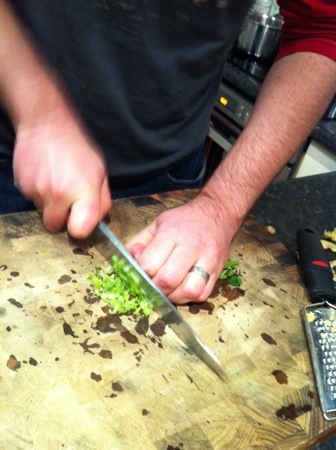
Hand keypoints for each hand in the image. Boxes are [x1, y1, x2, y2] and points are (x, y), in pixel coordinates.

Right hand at [13, 110, 111, 238]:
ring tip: (57, 181)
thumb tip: (99, 221)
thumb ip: (102, 200)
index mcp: (82, 191)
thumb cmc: (77, 147)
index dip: (80, 229)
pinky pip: (32, 200)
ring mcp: (37, 190)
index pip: (79, 230)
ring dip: (50, 203)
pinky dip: (39, 193)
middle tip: (68, 201)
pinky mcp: (22, 186)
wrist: (46, 124)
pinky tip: (45, 176)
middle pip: (55, 226)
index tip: (81, 221)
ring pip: (43, 212)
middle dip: (62, 218)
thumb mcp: (100, 172)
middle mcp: (58, 194)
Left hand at [126, 195, 232, 303]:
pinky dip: (189, 297)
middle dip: (155, 288)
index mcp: (172, 233)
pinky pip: (202, 294)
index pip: (150, 263)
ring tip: (168, 289)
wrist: (216, 215)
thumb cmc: (183, 221)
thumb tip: (129, 261)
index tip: (140, 274)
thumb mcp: (157, 224)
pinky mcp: (217, 271)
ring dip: (174, 296)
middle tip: (152, 285)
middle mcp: (191, 247)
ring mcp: (208, 260)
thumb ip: (139, 243)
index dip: (140, 274)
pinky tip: (182, 288)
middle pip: (168, 280)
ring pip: (189, 291)